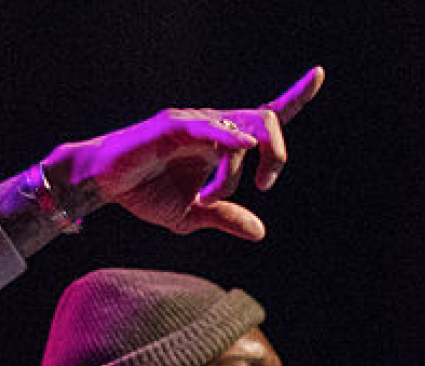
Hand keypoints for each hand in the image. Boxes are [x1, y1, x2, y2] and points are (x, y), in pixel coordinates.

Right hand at [46, 66, 324, 239]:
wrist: (105, 186)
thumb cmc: (146, 192)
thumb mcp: (192, 215)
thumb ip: (226, 218)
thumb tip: (259, 231)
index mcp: (223, 142)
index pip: (266, 117)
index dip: (296, 96)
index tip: (319, 75)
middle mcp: (215, 125)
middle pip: (266, 122)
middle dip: (277, 154)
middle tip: (265, 186)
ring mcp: (195, 122)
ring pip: (240, 133)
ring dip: (234, 173)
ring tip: (210, 196)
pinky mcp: (174, 126)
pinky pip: (210, 129)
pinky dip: (229, 138)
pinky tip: (241, 148)